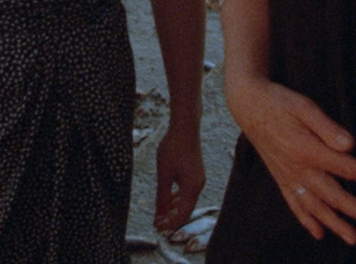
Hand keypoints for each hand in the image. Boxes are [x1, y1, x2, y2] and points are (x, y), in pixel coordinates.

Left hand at [153, 118, 206, 232]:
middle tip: (157, 223)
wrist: (185, 128)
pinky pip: (186, 191)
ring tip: (160, 214)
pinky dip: (177, 198)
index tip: (157, 227)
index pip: (183, 214)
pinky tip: (167, 199)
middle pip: (186, 209)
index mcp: (192, 188)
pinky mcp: (195, 173)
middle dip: (171, 218)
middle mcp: (198, 185)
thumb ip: (162, 195)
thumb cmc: (173, 148)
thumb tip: (159, 214)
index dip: (170, 223)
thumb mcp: (164, 174)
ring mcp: (198, 179)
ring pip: (186, 201)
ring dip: (173, 208)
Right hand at [228, 75, 355, 244]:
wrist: (248, 105)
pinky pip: (294, 204)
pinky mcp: (280, 178)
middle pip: (333, 194)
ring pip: (314, 206)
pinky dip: (306, 220)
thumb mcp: (303, 106)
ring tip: (354, 238)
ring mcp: (288, 176)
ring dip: (335, 223)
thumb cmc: (279, 102)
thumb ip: (326, 126)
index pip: (346, 167)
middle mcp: (298, 168)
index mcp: (307, 149)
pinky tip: (318, 233)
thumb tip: (350, 145)